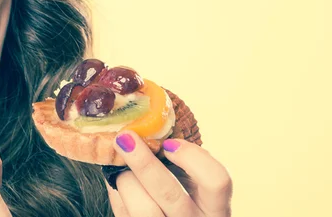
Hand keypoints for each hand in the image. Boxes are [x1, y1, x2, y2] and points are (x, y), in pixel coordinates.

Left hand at [106, 131, 231, 216]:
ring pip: (143, 208)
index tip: (169, 143)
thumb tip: (148, 126)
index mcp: (214, 208)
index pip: (217, 181)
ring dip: (127, 180)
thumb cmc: (180, 199)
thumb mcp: (190, 185)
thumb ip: (179, 163)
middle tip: (125, 137)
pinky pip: (123, 212)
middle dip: (144, 163)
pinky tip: (118, 181)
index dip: (193, 159)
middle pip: (170, 194)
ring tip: (122, 167)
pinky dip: (117, 192)